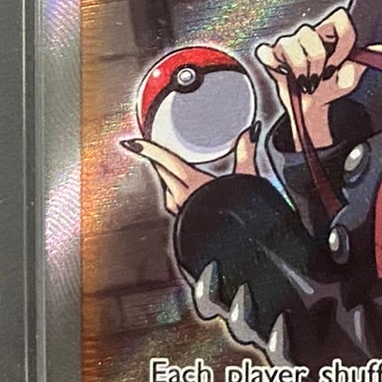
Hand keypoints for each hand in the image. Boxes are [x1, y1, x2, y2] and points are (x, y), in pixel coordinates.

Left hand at [123, 125, 256, 213]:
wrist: (239, 247)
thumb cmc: (239, 215)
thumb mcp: (245, 177)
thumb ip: (246, 153)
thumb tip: (249, 133)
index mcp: (193, 183)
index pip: (165, 161)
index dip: (149, 149)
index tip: (133, 143)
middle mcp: (183, 199)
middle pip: (164, 173)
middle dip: (158, 160)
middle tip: (156, 150)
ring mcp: (183, 213)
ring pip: (169, 191)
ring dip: (169, 180)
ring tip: (175, 172)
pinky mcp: (187, 224)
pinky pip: (176, 206)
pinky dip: (178, 198)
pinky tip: (187, 198)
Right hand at [255, 6, 381, 148]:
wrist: (311, 106)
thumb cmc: (330, 87)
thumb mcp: (350, 78)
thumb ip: (362, 62)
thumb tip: (380, 49)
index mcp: (330, 35)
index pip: (340, 19)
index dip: (342, 41)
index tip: (341, 60)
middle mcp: (309, 34)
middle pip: (312, 34)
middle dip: (318, 61)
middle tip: (321, 76)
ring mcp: (289, 43)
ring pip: (292, 45)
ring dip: (300, 70)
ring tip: (306, 80)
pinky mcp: (271, 55)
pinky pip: (268, 52)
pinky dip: (273, 62)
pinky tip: (282, 71)